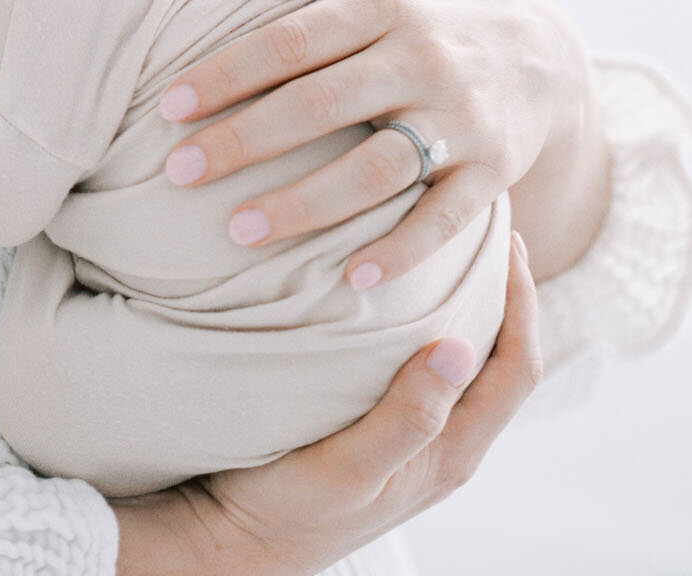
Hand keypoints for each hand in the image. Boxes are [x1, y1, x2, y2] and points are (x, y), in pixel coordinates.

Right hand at [114, 231, 540, 575]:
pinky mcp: (384, 427)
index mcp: (452, 452)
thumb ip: (407, 418)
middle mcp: (446, 442)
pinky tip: (396, 285)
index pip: (517, 368)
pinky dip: (428, 316)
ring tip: (447, 240)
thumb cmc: (292, 509)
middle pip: (503, 359)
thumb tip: (460, 350)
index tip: (509, 239)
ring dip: (469, 301)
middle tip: (484, 224)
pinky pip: (426, 365)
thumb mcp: (350, 469)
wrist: (239, 542)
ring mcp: (417, 437)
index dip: (525, 303)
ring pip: (466, 359)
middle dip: (506, 290)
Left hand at [161, 0, 609, 286]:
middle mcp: (424, 59)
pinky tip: (350, 279)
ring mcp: (461, 119)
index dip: (228, 71)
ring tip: (239, 230)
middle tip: (179, 171)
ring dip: (306, 204)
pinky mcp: (493, 170)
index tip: (169, 105)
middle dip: (245, 140)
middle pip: (322, 104)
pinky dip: (402, 250)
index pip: (293, 39)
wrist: (544, 46)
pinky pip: (446, 218)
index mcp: (388, 3)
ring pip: (376, 168)